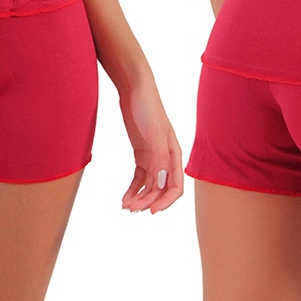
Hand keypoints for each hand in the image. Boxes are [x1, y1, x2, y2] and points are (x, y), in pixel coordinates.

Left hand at [119, 80, 183, 213]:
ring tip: (125, 205)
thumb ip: (160, 159)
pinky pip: (139, 178)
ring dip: (139, 198)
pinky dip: (133, 189)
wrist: (134, 88)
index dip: (165, 202)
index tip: (151, 211)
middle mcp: (166, 158)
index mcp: (174, 154)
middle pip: (160, 189)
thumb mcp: (154, 133)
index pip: (176, 187)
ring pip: (149, 186)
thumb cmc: (148, 107)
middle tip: (131, 209)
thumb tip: (161, 185)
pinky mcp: (141, 153)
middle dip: (147, 201)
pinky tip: (125, 197)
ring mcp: (153, 156)